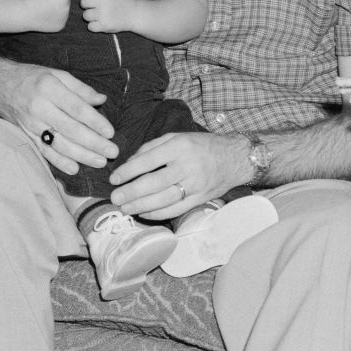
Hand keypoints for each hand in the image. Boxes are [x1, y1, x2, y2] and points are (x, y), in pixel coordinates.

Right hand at [0, 59, 115, 174]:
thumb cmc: (32, 77)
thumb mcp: (56, 74)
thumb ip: (80, 88)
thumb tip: (102, 100)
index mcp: (49, 87)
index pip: (77, 108)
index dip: (95, 122)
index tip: (110, 132)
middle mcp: (39, 107)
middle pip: (70, 129)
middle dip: (93, 143)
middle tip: (112, 152)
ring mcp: (30, 123)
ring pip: (59, 143)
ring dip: (81, 155)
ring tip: (100, 162)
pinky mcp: (25, 135)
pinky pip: (43, 151)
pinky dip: (59, 161)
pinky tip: (74, 168)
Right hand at [20, 0, 71, 31]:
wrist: (24, 15)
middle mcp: (66, 8)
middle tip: (46, 0)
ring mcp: (64, 18)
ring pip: (65, 8)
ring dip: (59, 7)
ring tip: (46, 8)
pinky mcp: (61, 25)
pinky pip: (63, 18)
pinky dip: (57, 16)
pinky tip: (47, 15)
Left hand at [79, 0, 140, 33]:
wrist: (135, 14)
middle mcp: (103, 2)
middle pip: (83, 2)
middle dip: (86, 3)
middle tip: (93, 4)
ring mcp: (104, 14)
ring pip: (85, 15)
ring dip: (89, 15)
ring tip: (96, 14)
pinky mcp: (104, 25)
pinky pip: (90, 26)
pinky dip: (93, 26)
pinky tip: (99, 22)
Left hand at [108, 131, 247, 220]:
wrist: (236, 158)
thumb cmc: (202, 146)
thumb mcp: (178, 137)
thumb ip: (153, 146)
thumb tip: (130, 162)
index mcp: (179, 147)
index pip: (148, 160)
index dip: (128, 171)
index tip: (114, 178)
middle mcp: (187, 166)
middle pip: (154, 183)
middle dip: (131, 192)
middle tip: (115, 197)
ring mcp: (195, 185)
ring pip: (164, 199)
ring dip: (141, 206)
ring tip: (126, 208)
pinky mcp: (200, 199)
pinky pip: (176, 209)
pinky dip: (158, 214)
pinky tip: (144, 214)